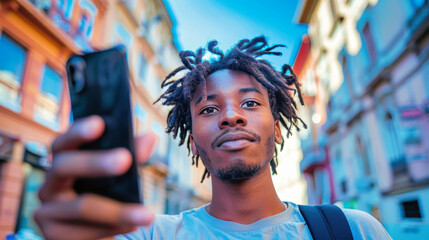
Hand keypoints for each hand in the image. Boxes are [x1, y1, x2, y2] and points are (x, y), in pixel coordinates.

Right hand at [35, 115, 157, 239]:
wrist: (94, 234)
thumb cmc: (105, 196)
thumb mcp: (118, 176)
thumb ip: (132, 156)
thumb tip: (150, 138)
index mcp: (63, 163)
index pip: (63, 141)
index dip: (78, 131)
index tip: (99, 123)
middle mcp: (49, 184)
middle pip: (64, 165)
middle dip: (95, 162)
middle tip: (125, 159)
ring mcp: (46, 211)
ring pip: (81, 206)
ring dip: (118, 211)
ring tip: (146, 215)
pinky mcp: (53, 235)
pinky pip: (85, 232)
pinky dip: (113, 228)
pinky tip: (132, 227)